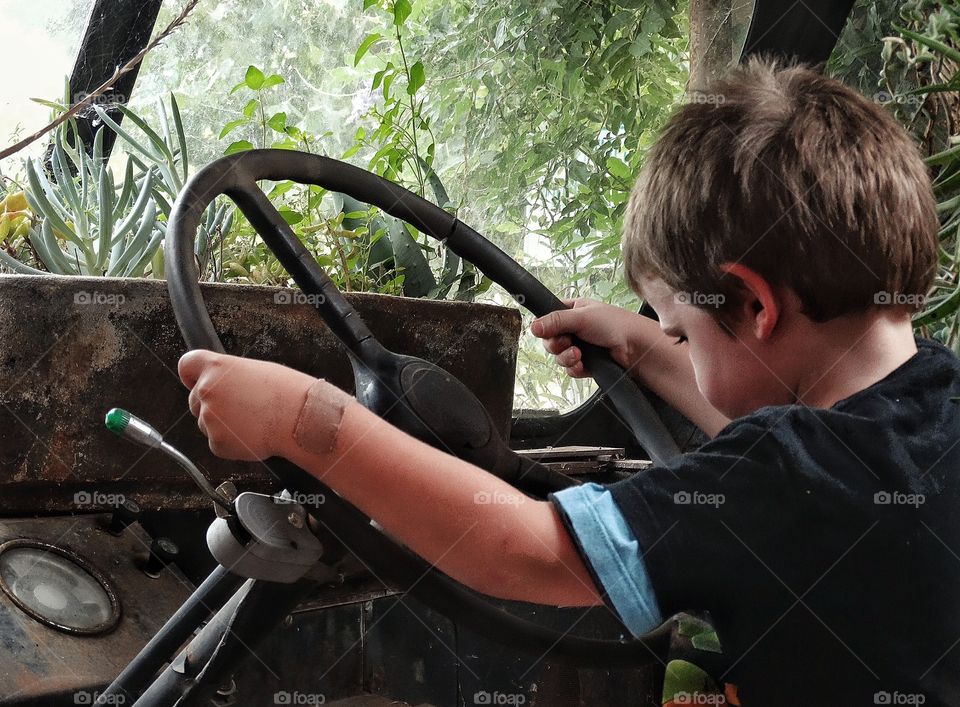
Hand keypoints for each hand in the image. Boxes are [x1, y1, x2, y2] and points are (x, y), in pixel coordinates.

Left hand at [178, 350, 315, 460]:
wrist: (300, 420)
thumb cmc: (287, 393)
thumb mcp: (255, 371)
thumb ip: (230, 377)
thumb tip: (223, 388)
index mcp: (216, 368)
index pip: (187, 365)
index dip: (191, 375)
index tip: (194, 381)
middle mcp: (207, 390)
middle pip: (195, 400)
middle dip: (212, 405)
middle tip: (241, 408)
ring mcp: (209, 418)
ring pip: (206, 424)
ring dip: (223, 425)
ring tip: (253, 421)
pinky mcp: (217, 443)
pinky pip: (218, 443)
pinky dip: (232, 443)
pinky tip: (253, 435)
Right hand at [530, 298, 639, 377]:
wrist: (636, 349)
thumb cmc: (616, 324)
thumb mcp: (582, 317)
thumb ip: (555, 321)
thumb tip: (533, 326)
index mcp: (574, 310)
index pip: (550, 318)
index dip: (546, 327)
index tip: (547, 331)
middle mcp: (576, 328)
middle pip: (551, 340)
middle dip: (557, 345)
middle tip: (567, 343)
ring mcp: (581, 346)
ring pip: (559, 356)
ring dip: (566, 357)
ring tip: (579, 354)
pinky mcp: (587, 363)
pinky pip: (570, 369)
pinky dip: (575, 368)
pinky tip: (584, 364)